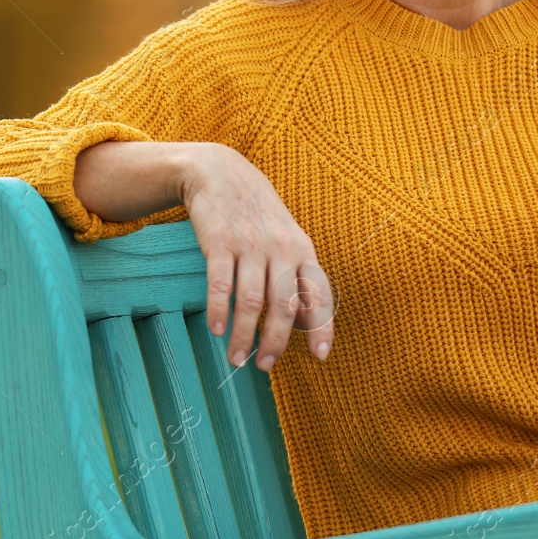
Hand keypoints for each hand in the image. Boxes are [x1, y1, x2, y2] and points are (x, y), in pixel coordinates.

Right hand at [174, 143, 334, 371]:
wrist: (220, 172)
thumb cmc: (256, 213)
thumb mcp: (285, 239)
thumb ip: (296, 277)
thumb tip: (305, 324)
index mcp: (302, 250)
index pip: (318, 294)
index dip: (321, 327)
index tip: (319, 357)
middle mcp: (280, 248)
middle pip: (283, 305)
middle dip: (275, 341)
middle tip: (265, 366)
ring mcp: (250, 245)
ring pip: (251, 301)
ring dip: (244, 335)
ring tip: (236, 359)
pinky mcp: (220, 242)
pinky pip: (221, 284)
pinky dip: (219, 310)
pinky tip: (216, 329)